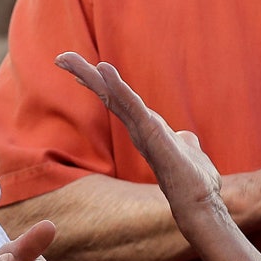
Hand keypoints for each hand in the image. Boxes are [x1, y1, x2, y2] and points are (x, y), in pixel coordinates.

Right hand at [56, 52, 225, 226]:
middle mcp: (139, 128)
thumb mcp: (188, 151)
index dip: (100, 84)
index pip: (118, 101)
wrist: (200, 201)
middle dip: (85, 76)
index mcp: (146, 127)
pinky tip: (104, 69)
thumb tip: (187, 138)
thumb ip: (185, 141)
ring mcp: (143, 130)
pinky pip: (132, 104)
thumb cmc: (194, 181)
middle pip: (108, 96)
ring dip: (93, 77)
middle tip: (61, 58)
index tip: (81, 70)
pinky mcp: (152, 133)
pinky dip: (117, 87)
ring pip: (113, 98)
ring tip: (69, 60)